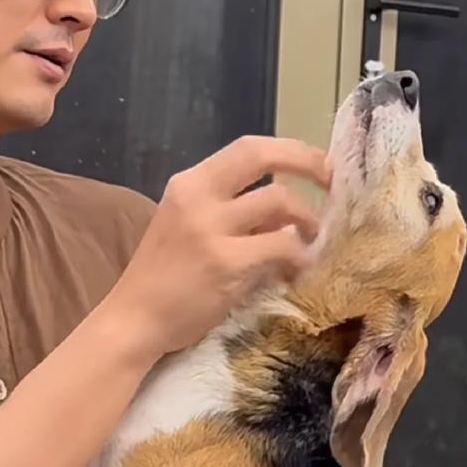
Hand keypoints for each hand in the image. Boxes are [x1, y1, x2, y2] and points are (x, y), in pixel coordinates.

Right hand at [104, 135, 330, 359]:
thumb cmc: (163, 276)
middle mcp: (197, 197)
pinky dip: (298, 255)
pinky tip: (295, 269)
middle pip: (262, 156)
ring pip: (280, 201)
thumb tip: (285, 210)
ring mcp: (211, 229)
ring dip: (306, 220)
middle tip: (332, 183)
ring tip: (308, 240)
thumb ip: (230, 212)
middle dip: (307, 163)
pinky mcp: (227, 263)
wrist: (135, 319)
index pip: (246, 148)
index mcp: (188, 184)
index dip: (290, 150)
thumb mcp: (188, 227)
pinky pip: (281, 246)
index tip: (316, 164)